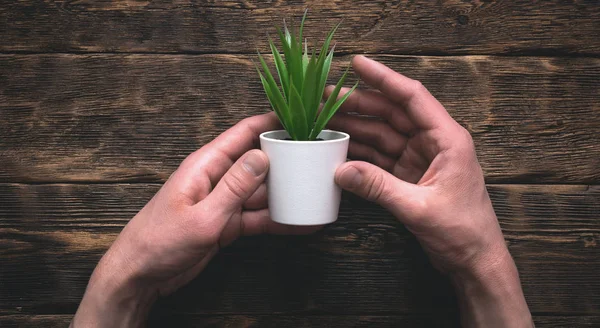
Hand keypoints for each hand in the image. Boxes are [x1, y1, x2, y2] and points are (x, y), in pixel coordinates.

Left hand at [72, 113, 318, 326]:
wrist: (140, 275)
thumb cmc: (159, 241)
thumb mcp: (203, 216)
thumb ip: (234, 187)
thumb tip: (262, 156)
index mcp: (206, 165)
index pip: (243, 133)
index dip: (272, 122)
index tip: (301, 118)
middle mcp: (216, 178)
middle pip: (258, 161)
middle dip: (287, 159)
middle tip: (319, 159)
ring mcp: (223, 201)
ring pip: (262, 191)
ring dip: (286, 193)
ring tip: (317, 192)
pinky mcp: (226, 223)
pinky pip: (257, 217)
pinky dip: (277, 220)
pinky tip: (300, 222)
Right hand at [327, 56, 531, 326]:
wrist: (475, 260)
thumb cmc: (463, 232)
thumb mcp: (419, 208)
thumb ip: (379, 187)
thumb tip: (341, 170)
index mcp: (447, 139)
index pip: (412, 97)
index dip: (384, 78)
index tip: (357, 64)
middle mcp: (433, 143)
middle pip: (391, 113)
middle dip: (359, 104)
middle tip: (326, 96)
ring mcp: (420, 159)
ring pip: (383, 134)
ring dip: (356, 128)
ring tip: (325, 120)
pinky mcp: (410, 176)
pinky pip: (381, 157)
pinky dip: (360, 154)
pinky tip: (339, 149)